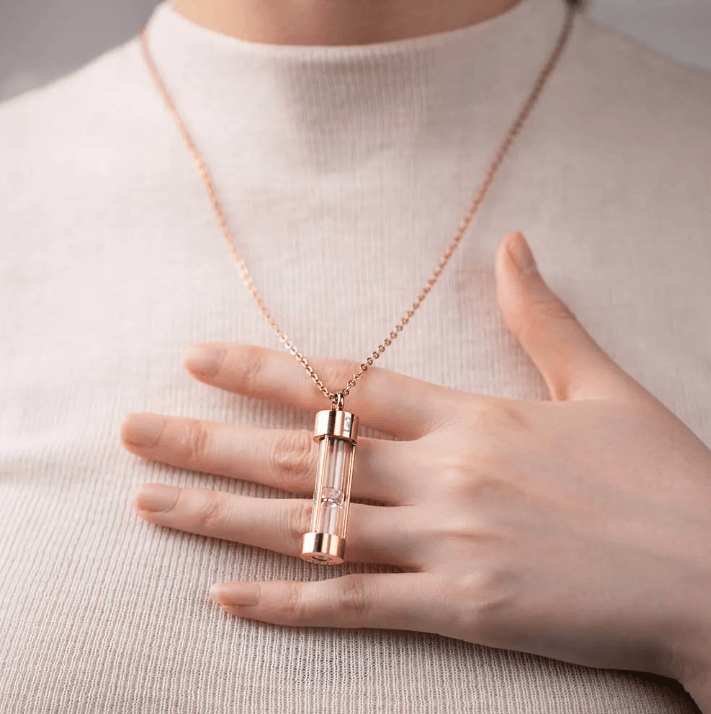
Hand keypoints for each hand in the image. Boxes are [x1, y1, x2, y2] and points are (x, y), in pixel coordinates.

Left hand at [120, 232, 710, 707]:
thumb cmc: (659, 479)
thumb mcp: (598, 385)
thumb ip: (539, 317)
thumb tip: (512, 244)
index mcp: (472, 416)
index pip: (344, 381)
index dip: (264, 368)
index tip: (198, 358)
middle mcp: (444, 475)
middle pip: (303, 451)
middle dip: (208, 439)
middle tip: (133, 430)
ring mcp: (447, 545)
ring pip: (311, 527)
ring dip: (221, 514)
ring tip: (150, 502)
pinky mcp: (463, 609)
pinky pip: (354, 606)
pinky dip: (286, 603)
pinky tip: (224, 596)